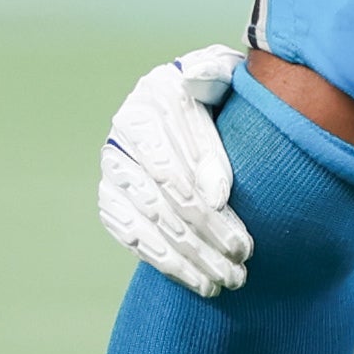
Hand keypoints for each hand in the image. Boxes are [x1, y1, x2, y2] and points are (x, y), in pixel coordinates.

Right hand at [97, 46, 250, 295]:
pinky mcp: (110, 200)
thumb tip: (194, 82)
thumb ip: (216, 72)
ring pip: (150, 218)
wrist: (196, 111)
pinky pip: (133, 236)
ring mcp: (115, 167)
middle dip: (206, 224)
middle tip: (243, 252)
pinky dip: (166, 262)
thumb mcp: (226, 72)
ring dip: (191, 253)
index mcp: (158, 92)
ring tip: (229, 278)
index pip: (175, 134)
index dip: (199, 168)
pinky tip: (199, 281)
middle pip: (165, 187)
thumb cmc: (223, 93)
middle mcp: (127, 129)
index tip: (225, 201)